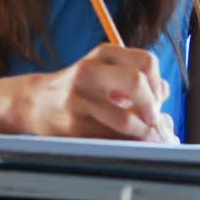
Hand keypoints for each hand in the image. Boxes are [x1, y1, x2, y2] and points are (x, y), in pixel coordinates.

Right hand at [22, 43, 172, 141]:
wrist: (33, 102)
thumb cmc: (78, 88)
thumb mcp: (104, 71)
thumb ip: (135, 77)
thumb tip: (165, 94)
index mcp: (103, 54)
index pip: (147, 62)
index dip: (158, 85)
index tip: (156, 102)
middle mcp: (89, 71)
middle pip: (135, 81)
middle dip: (152, 106)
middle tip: (153, 120)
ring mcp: (79, 98)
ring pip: (126, 120)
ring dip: (143, 134)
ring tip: (145, 138)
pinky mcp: (73, 125)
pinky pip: (110, 139)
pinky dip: (127, 145)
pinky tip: (128, 145)